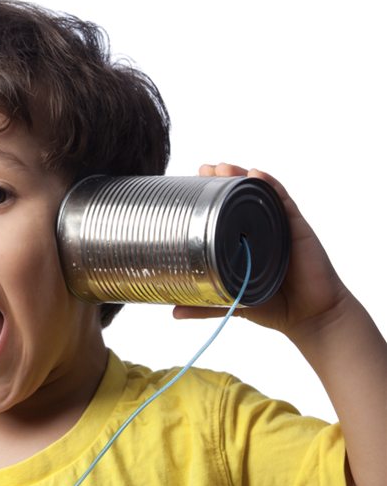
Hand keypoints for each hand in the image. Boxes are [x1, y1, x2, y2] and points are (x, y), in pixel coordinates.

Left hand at [173, 163, 351, 340]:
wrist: (311, 318)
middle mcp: (259, 229)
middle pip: (239, 197)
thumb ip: (205, 305)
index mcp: (242, 242)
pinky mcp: (297, 227)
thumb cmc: (274, 306)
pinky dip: (271, 185)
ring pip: (259, 193)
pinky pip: (284, 200)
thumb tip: (173, 313)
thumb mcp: (233, 301)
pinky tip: (256, 174)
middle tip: (202, 170)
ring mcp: (279, 225)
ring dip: (241, 176)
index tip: (188, 183)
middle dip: (221, 179)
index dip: (208, 197)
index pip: (223, 212)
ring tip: (222, 167)